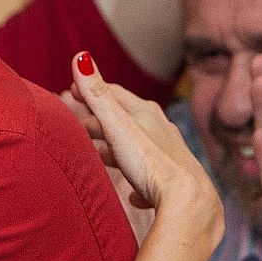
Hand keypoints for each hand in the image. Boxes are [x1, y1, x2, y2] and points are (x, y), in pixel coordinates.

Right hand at [61, 52, 222, 252]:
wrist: (189, 203)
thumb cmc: (152, 164)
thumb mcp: (118, 126)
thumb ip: (98, 96)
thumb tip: (80, 58)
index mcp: (146, 114)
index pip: (114, 94)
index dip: (91, 90)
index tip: (71, 90)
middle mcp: (161, 130)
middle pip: (124, 120)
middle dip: (99, 121)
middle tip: (75, 126)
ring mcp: (168, 156)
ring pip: (136, 147)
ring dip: (115, 149)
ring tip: (97, 156)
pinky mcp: (172, 184)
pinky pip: (150, 179)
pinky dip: (136, 181)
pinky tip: (132, 195)